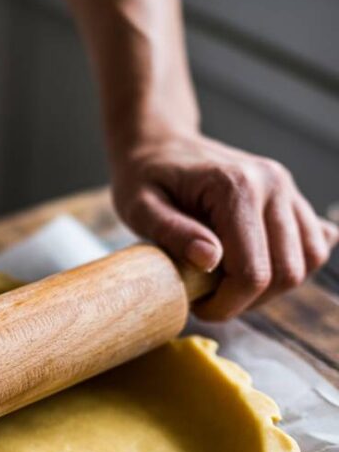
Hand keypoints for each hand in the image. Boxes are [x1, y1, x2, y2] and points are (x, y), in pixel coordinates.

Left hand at [112, 132, 338, 320]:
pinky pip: (312, 245)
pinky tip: (252, 265)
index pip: (253, 271)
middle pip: (286, 272)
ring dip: (272, 287)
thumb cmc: (145, 176)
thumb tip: (211, 260)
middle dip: (249, 300)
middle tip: (210, 299)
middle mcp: (272, 184)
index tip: (198, 308)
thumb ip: (173, 232)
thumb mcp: (139, 206)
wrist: (162, 143)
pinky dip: (288, 266)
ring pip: (307, 261)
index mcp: (236, 186)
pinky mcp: (292, 197)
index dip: (228, 304)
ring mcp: (287, 189)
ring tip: (229, 283)